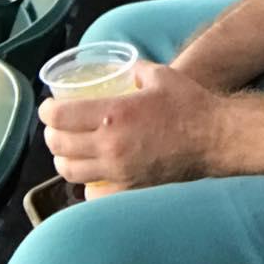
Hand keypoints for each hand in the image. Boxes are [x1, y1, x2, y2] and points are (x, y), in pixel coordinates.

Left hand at [40, 61, 224, 188]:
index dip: (48, 111)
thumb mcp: (162, 76)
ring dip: (63, 159)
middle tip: (56, 127)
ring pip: (69, 171)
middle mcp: (109, 144)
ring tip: (69, 150)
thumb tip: (126, 69)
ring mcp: (118, 169)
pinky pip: (92, 193)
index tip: (49, 107)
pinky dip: (86, 184)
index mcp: (113, 114)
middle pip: (58, 145)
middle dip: (51, 135)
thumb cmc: (190, 103)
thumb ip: (137, 70)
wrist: (216, 137)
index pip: (60, 117)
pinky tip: (93, 173)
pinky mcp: (129, 187)